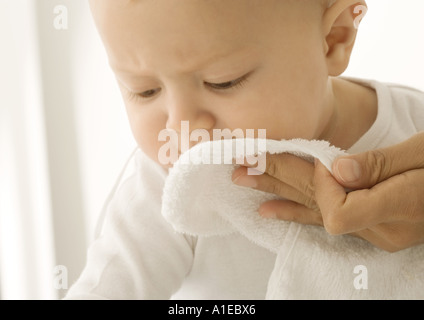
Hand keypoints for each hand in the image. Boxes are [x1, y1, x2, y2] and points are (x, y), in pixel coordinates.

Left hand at [232, 132, 423, 251]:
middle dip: (277, 181)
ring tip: (244, 182)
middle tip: (241, 167)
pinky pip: (325, 219)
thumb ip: (380, 165)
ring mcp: (375, 232)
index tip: (313, 159)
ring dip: (278, 193)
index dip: (318, 186)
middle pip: (316, 205)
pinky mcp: (370, 226)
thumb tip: (335, 167)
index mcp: (398, 207)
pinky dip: (296, 210)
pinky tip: (269, 210)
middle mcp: (381, 227)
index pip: (336, 209)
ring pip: (315, 212)